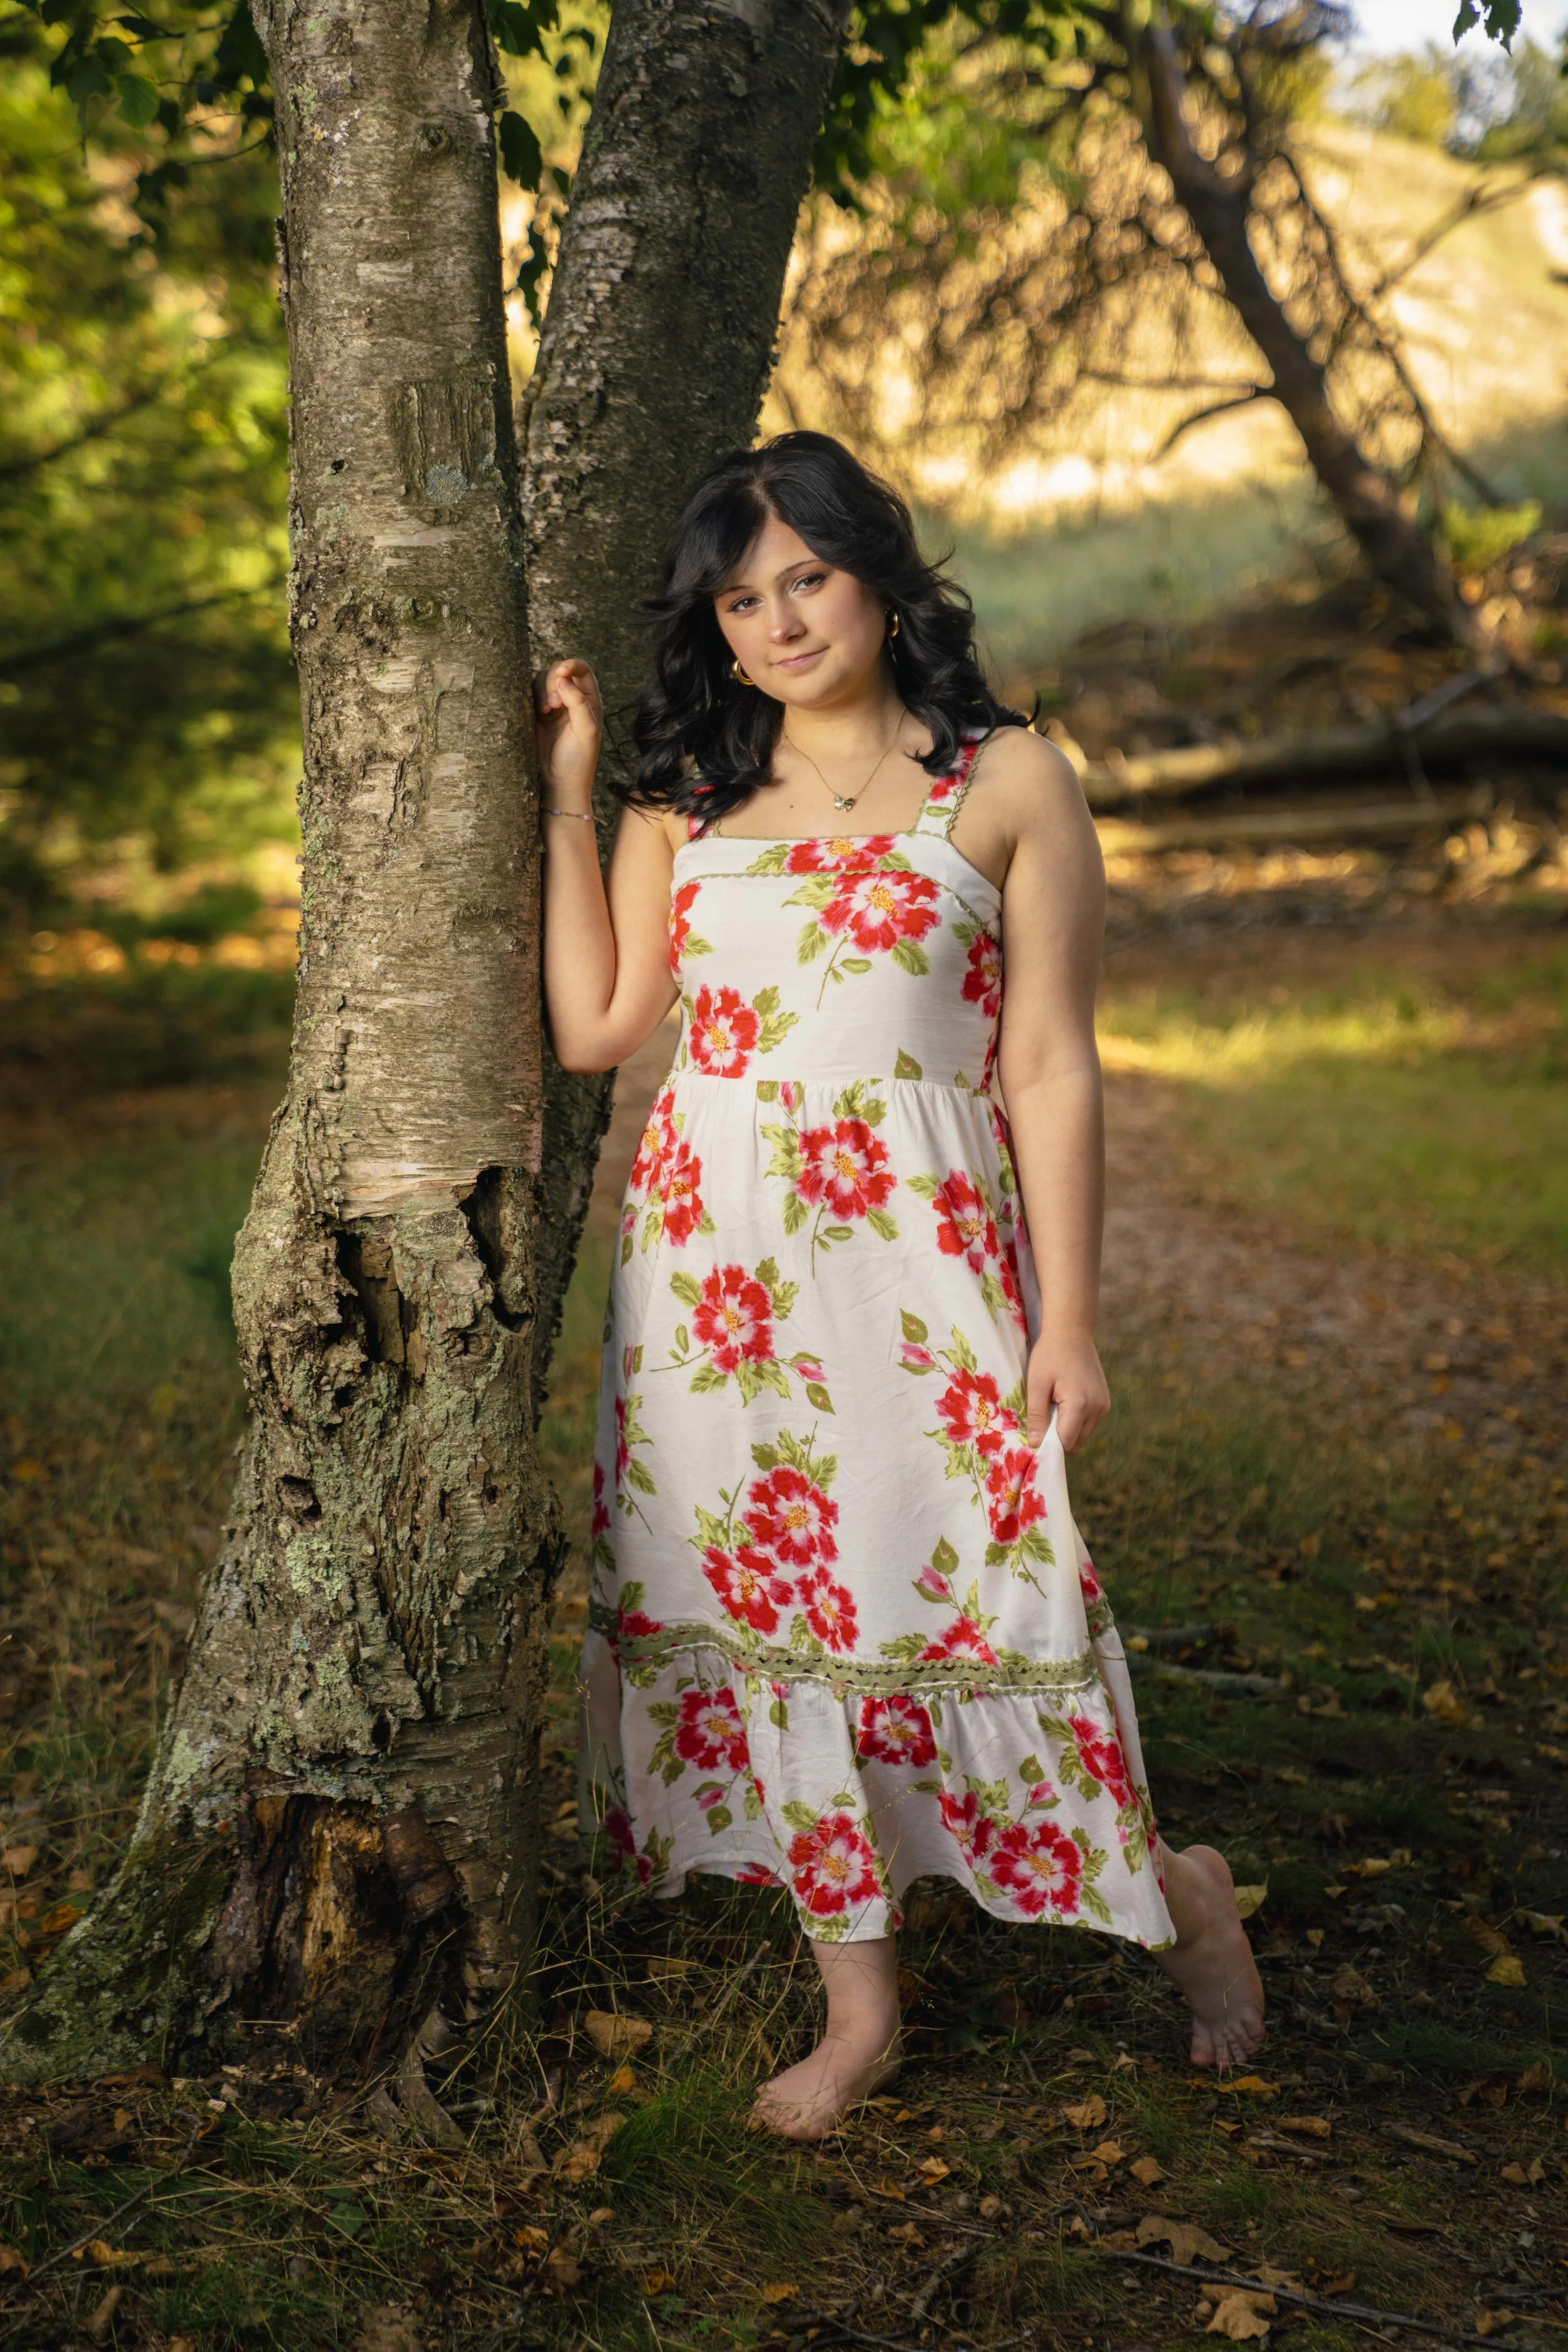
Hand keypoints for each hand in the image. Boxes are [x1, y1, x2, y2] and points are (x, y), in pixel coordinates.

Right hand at [534, 657, 602, 808]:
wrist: (558, 783)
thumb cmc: (578, 760)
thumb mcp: (586, 731)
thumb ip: (578, 702)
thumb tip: (562, 680)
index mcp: (589, 700)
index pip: (582, 670)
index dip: (571, 665)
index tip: (562, 672)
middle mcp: (571, 699)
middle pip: (559, 672)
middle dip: (554, 682)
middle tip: (553, 706)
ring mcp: (552, 706)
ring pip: (541, 681)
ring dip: (542, 691)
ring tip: (545, 712)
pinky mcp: (534, 714)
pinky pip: (528, 694)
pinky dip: (530, 697)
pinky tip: (537, 714)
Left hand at [1025, 1326, 1109, 1452]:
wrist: (1072, 1331)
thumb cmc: (1050, 1355)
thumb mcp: (1037, 1384)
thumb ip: (1037, 1416)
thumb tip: (1035, 1445)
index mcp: (1080, 1405)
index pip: (1065, 1442)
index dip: (1048, 1443)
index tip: (1035, 1434)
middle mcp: (1097, 1408)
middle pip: (1076, 1441)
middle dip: (1058, 1436)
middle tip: (1044, 1414)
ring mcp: (1104, 1405)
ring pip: (1083, 1433)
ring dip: (1068, 1427)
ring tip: (1055, 1403)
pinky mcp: (1105, 1401)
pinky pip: (1090, 1422)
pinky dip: (1077, 1419)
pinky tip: (1066, 1400)